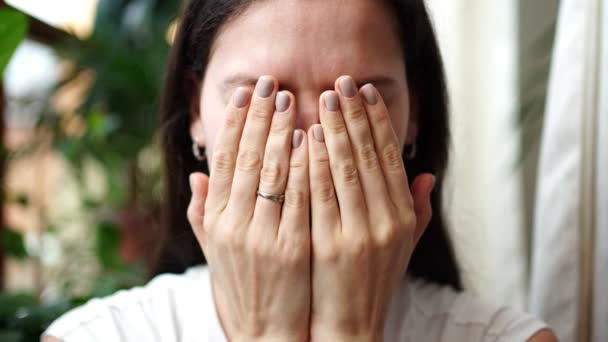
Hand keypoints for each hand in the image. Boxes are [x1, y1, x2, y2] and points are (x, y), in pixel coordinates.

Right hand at [187, 76, 310, 341]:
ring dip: (281, 131)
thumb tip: (196, 174)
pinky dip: (302, 165)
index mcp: (214, 220)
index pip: (223, 160)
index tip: (246, 94)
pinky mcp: (290, 247)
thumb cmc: (243, 287)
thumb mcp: (215, 250)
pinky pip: (298, 197)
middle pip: (246, 158)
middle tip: (272, 83)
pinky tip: (311, 139)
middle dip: (260, 117)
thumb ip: (204, 212)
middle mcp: (232, 225)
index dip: (234, 123)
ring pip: (271, 172)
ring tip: (292, 100)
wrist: (266, 332)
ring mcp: (261, 236)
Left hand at [307, 76, 434, 340]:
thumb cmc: (371, 282)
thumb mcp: (402, 247)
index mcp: (402, 217)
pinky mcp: (331, 244)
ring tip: (322, 99)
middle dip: (353, 116)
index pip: (390, 158)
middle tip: (340, 83)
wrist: (349, 326)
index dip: (378, 122)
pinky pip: (320, 194)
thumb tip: (426, 173)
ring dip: (333, 130)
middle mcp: (386, 222)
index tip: (365, 93)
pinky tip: (304, 137)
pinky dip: (313, 162)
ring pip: (345, 169)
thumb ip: (416, 209)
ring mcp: (359, 233)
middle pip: (368, 156)